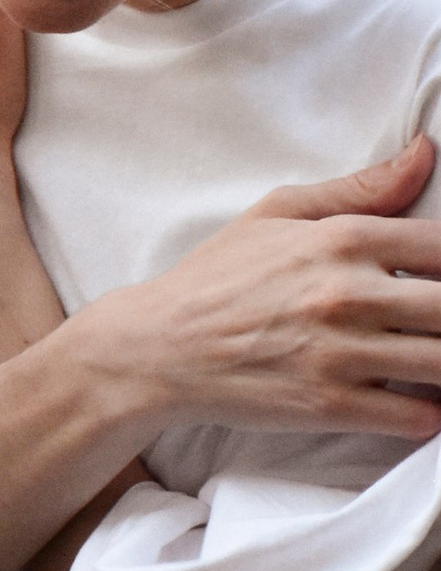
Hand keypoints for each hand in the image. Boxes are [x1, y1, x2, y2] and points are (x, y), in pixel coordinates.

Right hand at [80, 138, 440, 442]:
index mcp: (341, 240)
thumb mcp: (278, 213)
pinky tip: (422, 399)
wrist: (158, 349)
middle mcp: (347, 294)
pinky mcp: (332, 407)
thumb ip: (360, 188)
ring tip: (428, 353)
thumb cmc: (217, 279)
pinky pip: (417, 416)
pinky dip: (432, 413)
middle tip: (433, 318)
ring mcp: (341, 355)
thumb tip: (423, 154)